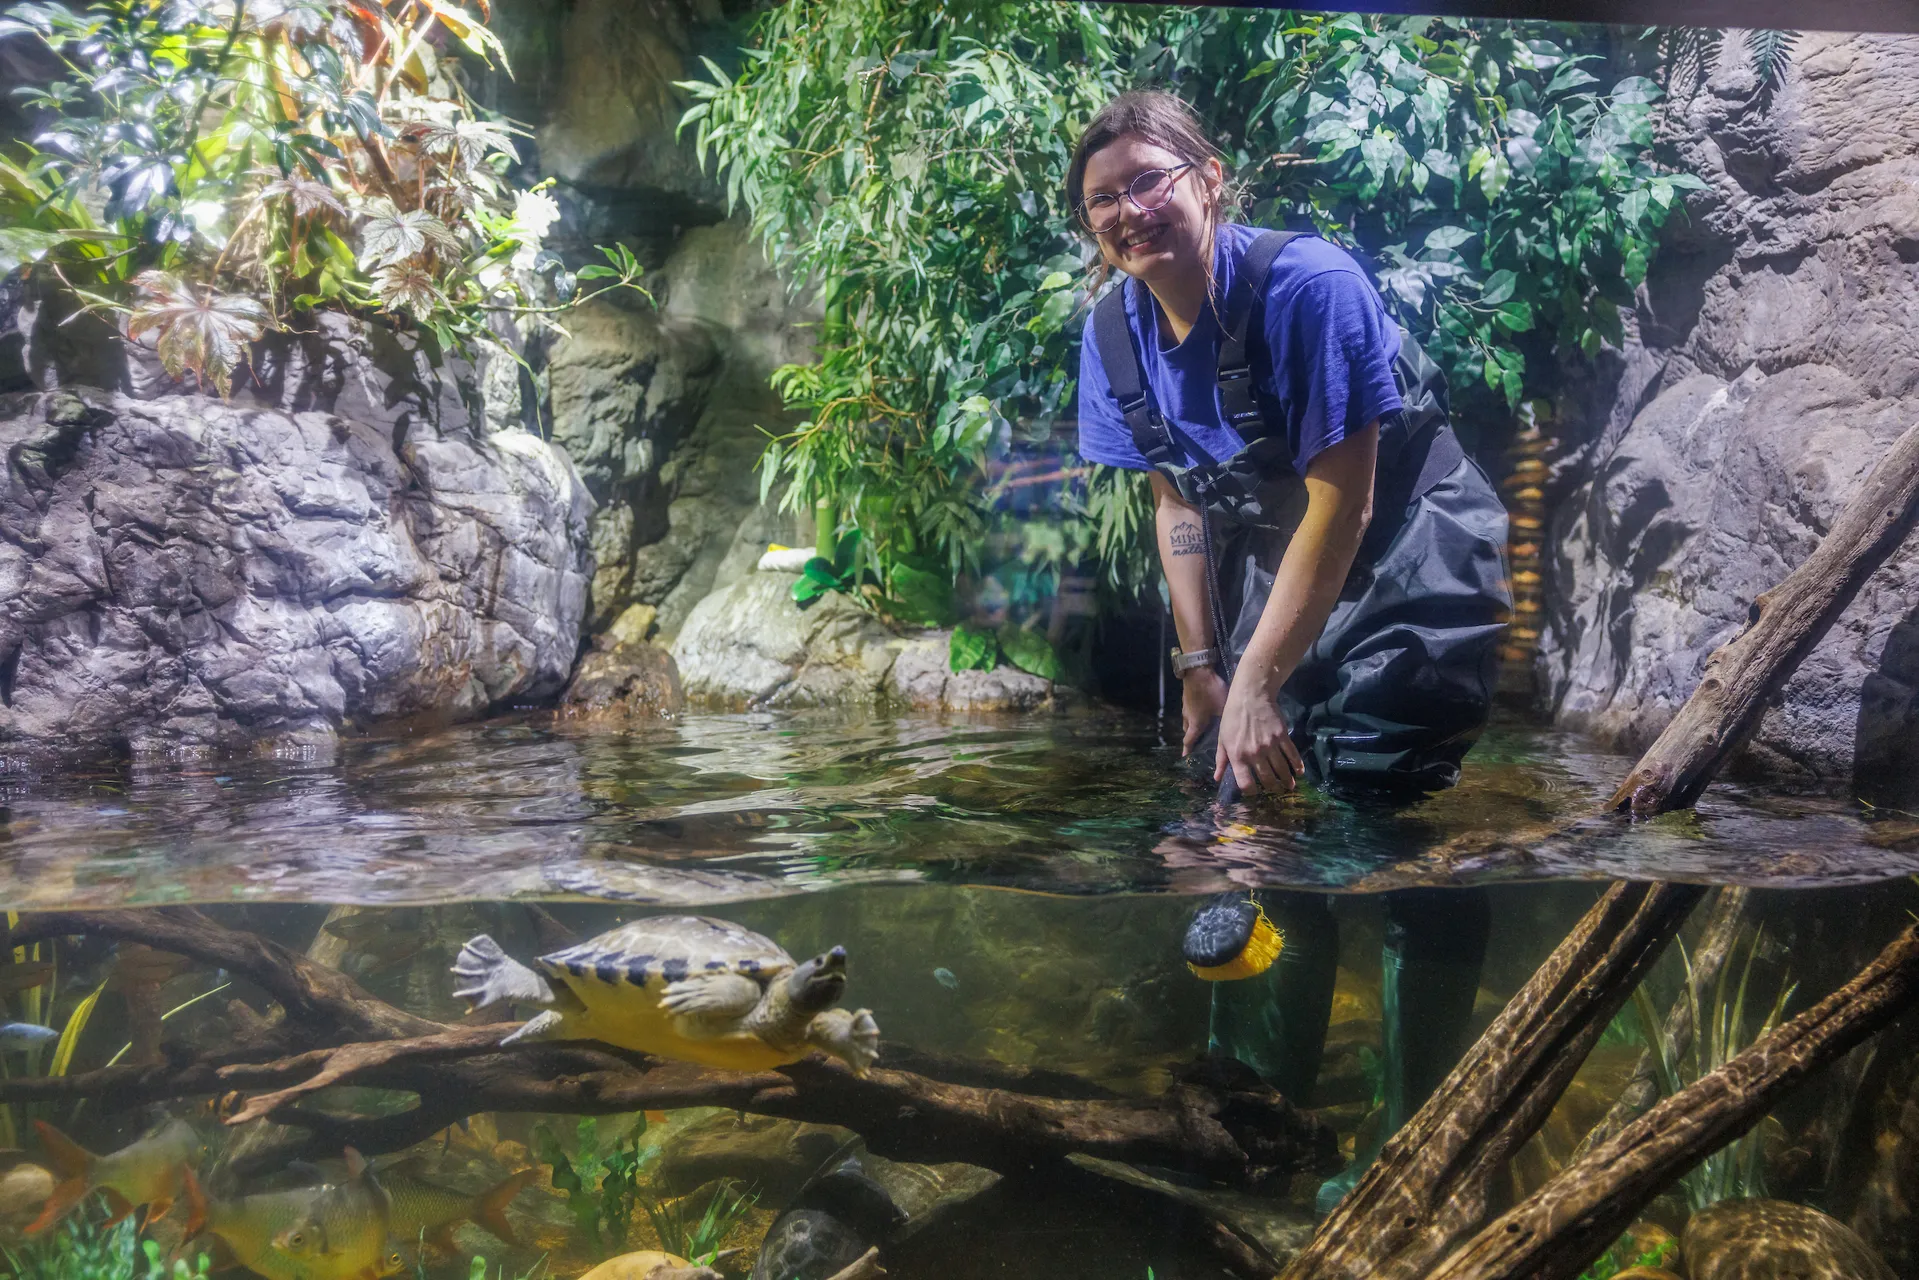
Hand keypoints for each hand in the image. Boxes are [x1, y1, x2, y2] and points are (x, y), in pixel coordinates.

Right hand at [1180, 667, 1227, 757]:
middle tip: (1196, 742)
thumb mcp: (1223, 707)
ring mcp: (1186, 706)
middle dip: (1191, 737)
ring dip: (1191, 725)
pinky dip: (1193, 714)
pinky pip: (1188, 710)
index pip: (1189, 740)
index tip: (1185, 757)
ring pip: (1187, 720)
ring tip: (1199, 726)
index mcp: (1196, 723)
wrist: (1198, 670)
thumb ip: (1228, 720)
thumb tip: (1237, 729)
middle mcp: (1188, 717)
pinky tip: (1200, 710)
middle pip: (1187, 731)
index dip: (1188, 750)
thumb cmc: (1212, 692)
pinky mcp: (1186, 697)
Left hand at [1215, 676, 1303, 795]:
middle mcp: (1254, 753)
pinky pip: (1292, 755)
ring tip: (1289, 786)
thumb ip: (1220, 760)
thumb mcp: (1222, 739)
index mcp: (1237, 756)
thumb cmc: (1232, 717)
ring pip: (1282, 770)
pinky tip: (1299, 772)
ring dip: (1286, 781)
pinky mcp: (1282, 736)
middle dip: (1272, 788)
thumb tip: (1217, 779)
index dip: (1251, 792)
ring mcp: (1270, 745)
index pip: (1246, 783)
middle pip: (1267, 779)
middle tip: (1276, 790)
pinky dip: (1297, 765)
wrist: (1250, 695)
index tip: (1254, 792)